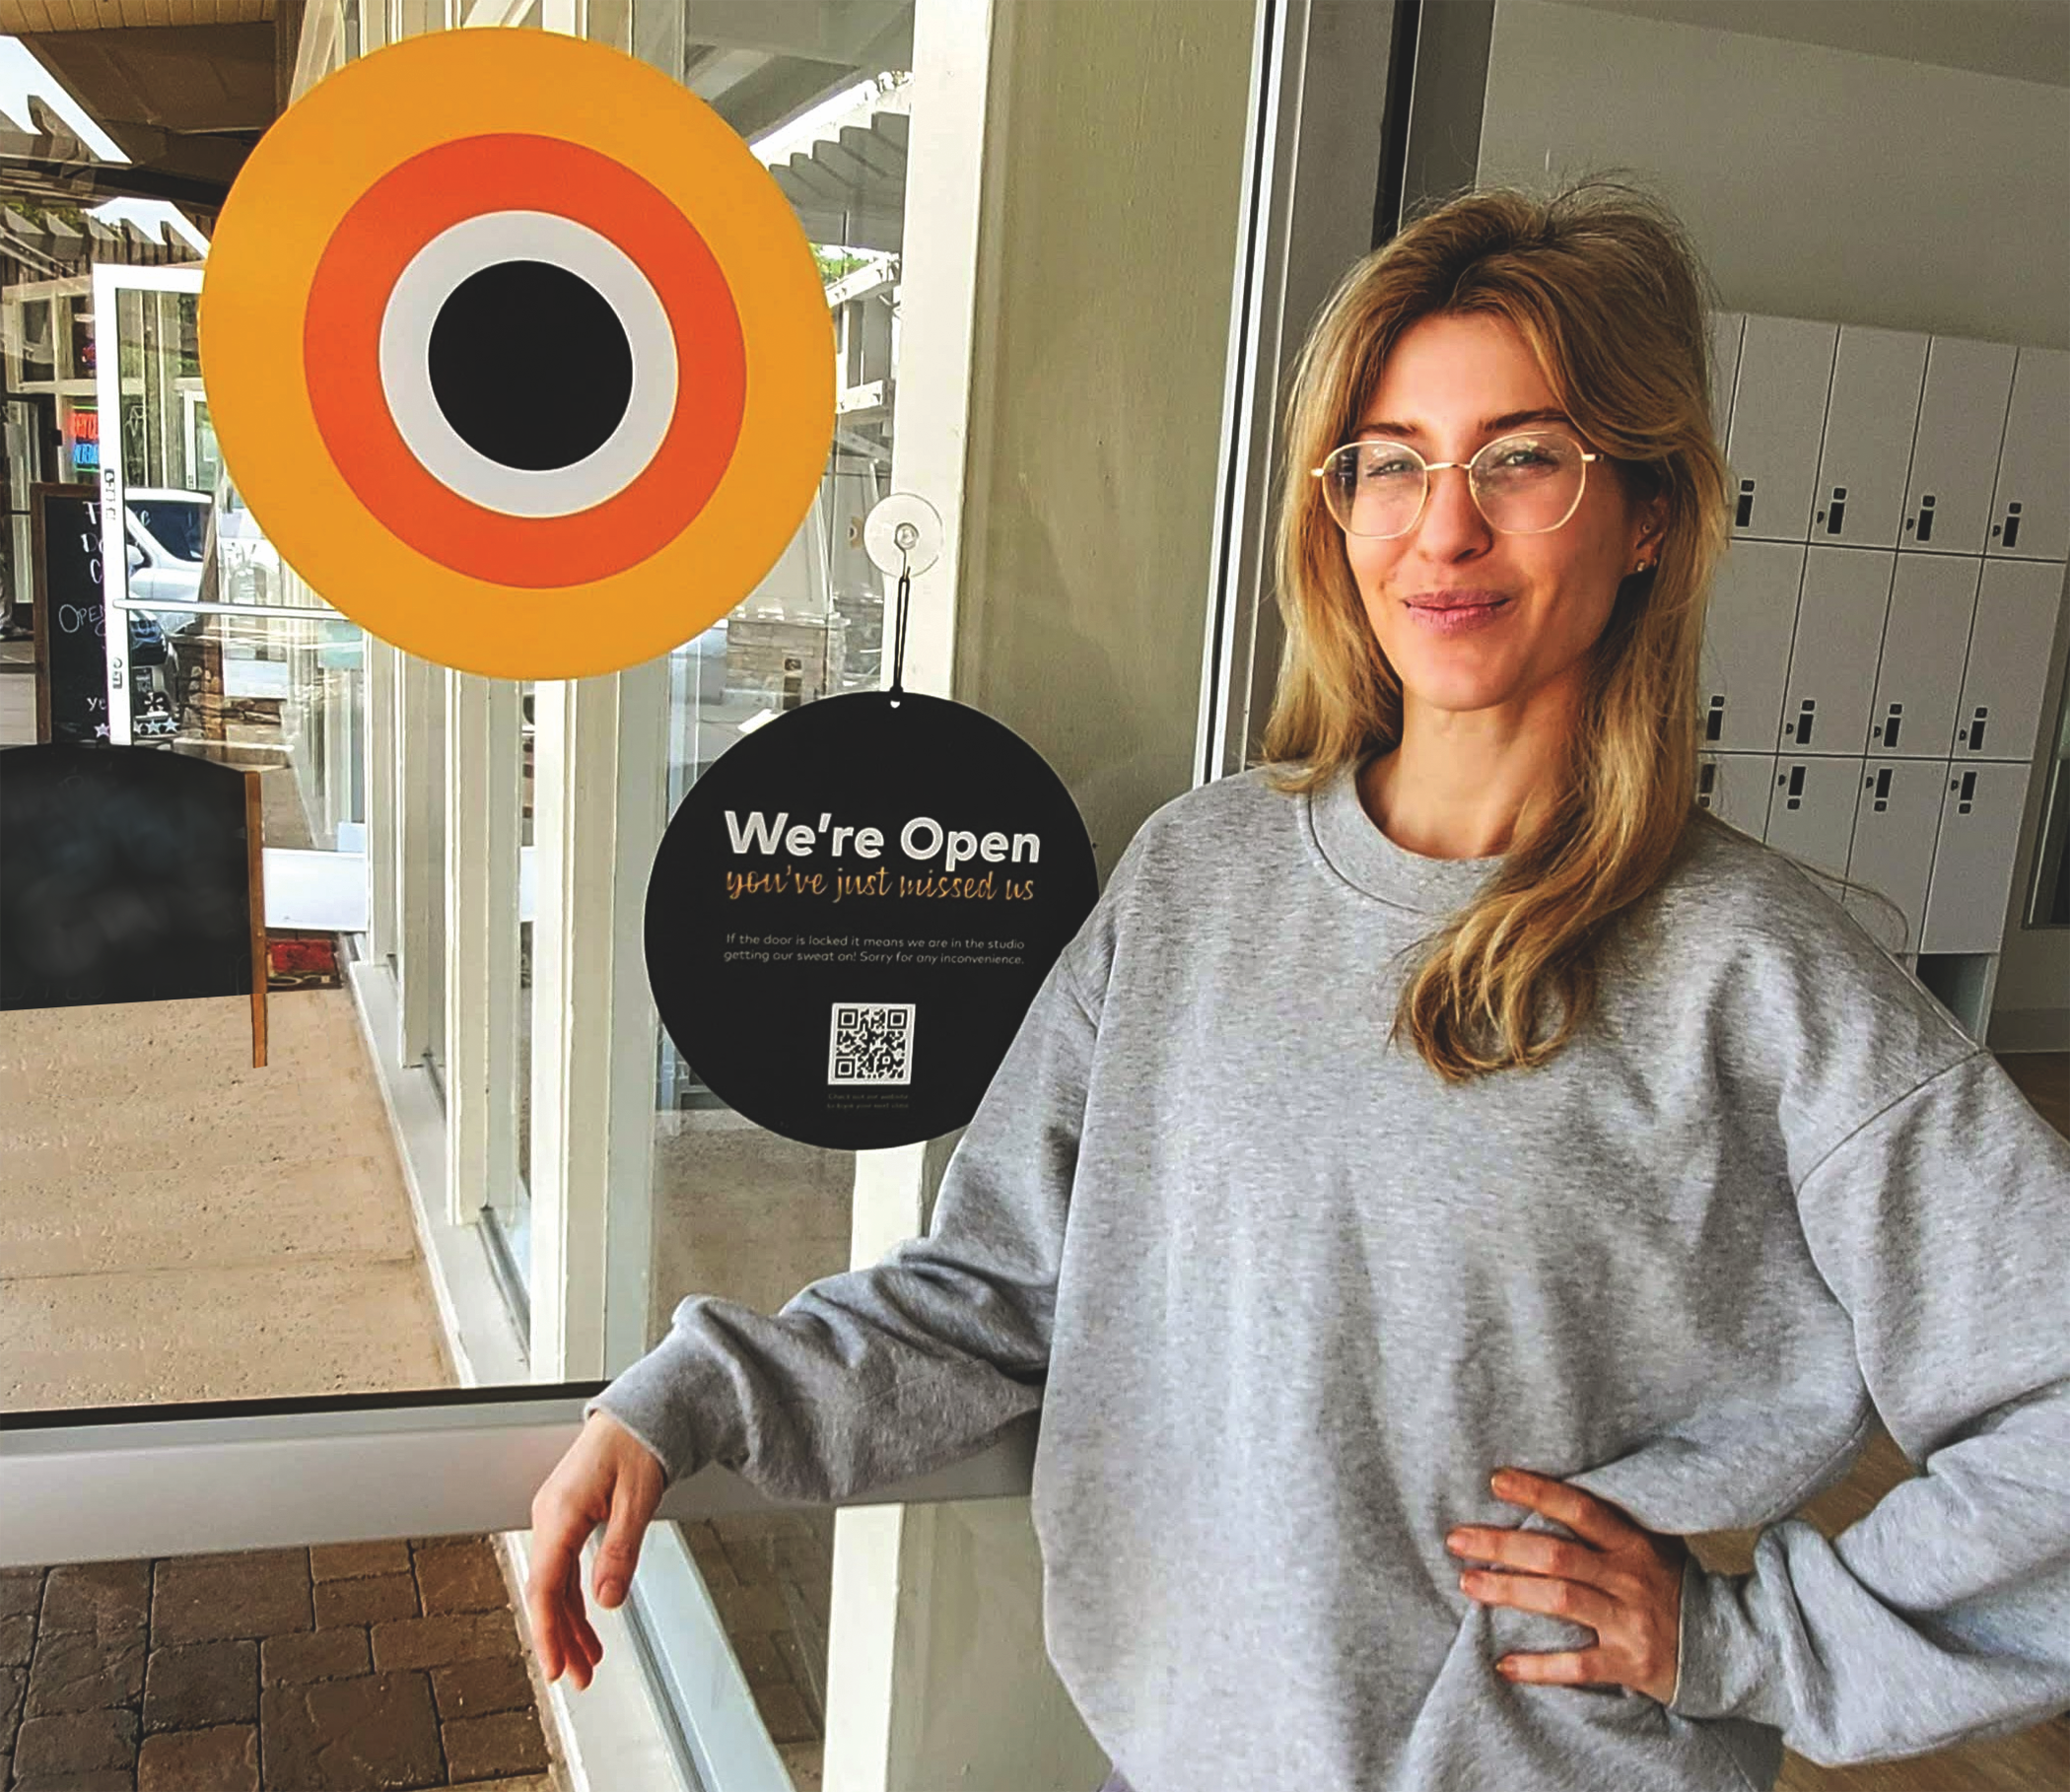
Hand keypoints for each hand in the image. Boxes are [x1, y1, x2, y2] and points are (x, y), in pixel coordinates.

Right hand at [527, 1410, 665, 1688]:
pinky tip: (587, 1621)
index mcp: (560, 1512)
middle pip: (545, 1592)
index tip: (555, 1666)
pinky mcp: (567, 1518)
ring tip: (587, 1661)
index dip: (548, 1633)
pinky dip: (574, 1599)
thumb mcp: (638, 1500)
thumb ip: (620, 1551)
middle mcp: (549, 1516)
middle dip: (559, 1638)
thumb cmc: (638, 1443)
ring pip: (553, 1584)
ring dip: (568, 1624)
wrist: (639, 1412)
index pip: (545, 1587)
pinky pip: (563, 1568)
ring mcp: (555, 1517)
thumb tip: (607, 1599)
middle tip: (576, 1677)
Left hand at [1445, 1467, 1686, 1703]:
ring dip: (1509, 1592)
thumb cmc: (1674, 1586)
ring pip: (1561, 1602)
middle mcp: (1630, 1578)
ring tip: (1467, 1583)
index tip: (1494, 1480)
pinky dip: (1539, 1667)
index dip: (1538, 1492)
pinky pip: (1578, 1667)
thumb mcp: (1653, 1544)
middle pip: (1557, 1556)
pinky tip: (1503, 1664)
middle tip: (1456, 1539)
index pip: (1581, 1509)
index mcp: (1634, 1542)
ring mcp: (1630, 1622)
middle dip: (1502, 1545)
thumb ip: (1610, 1524)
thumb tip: (1547, 1492)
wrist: (1731, 1647)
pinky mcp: (1631, 1665)